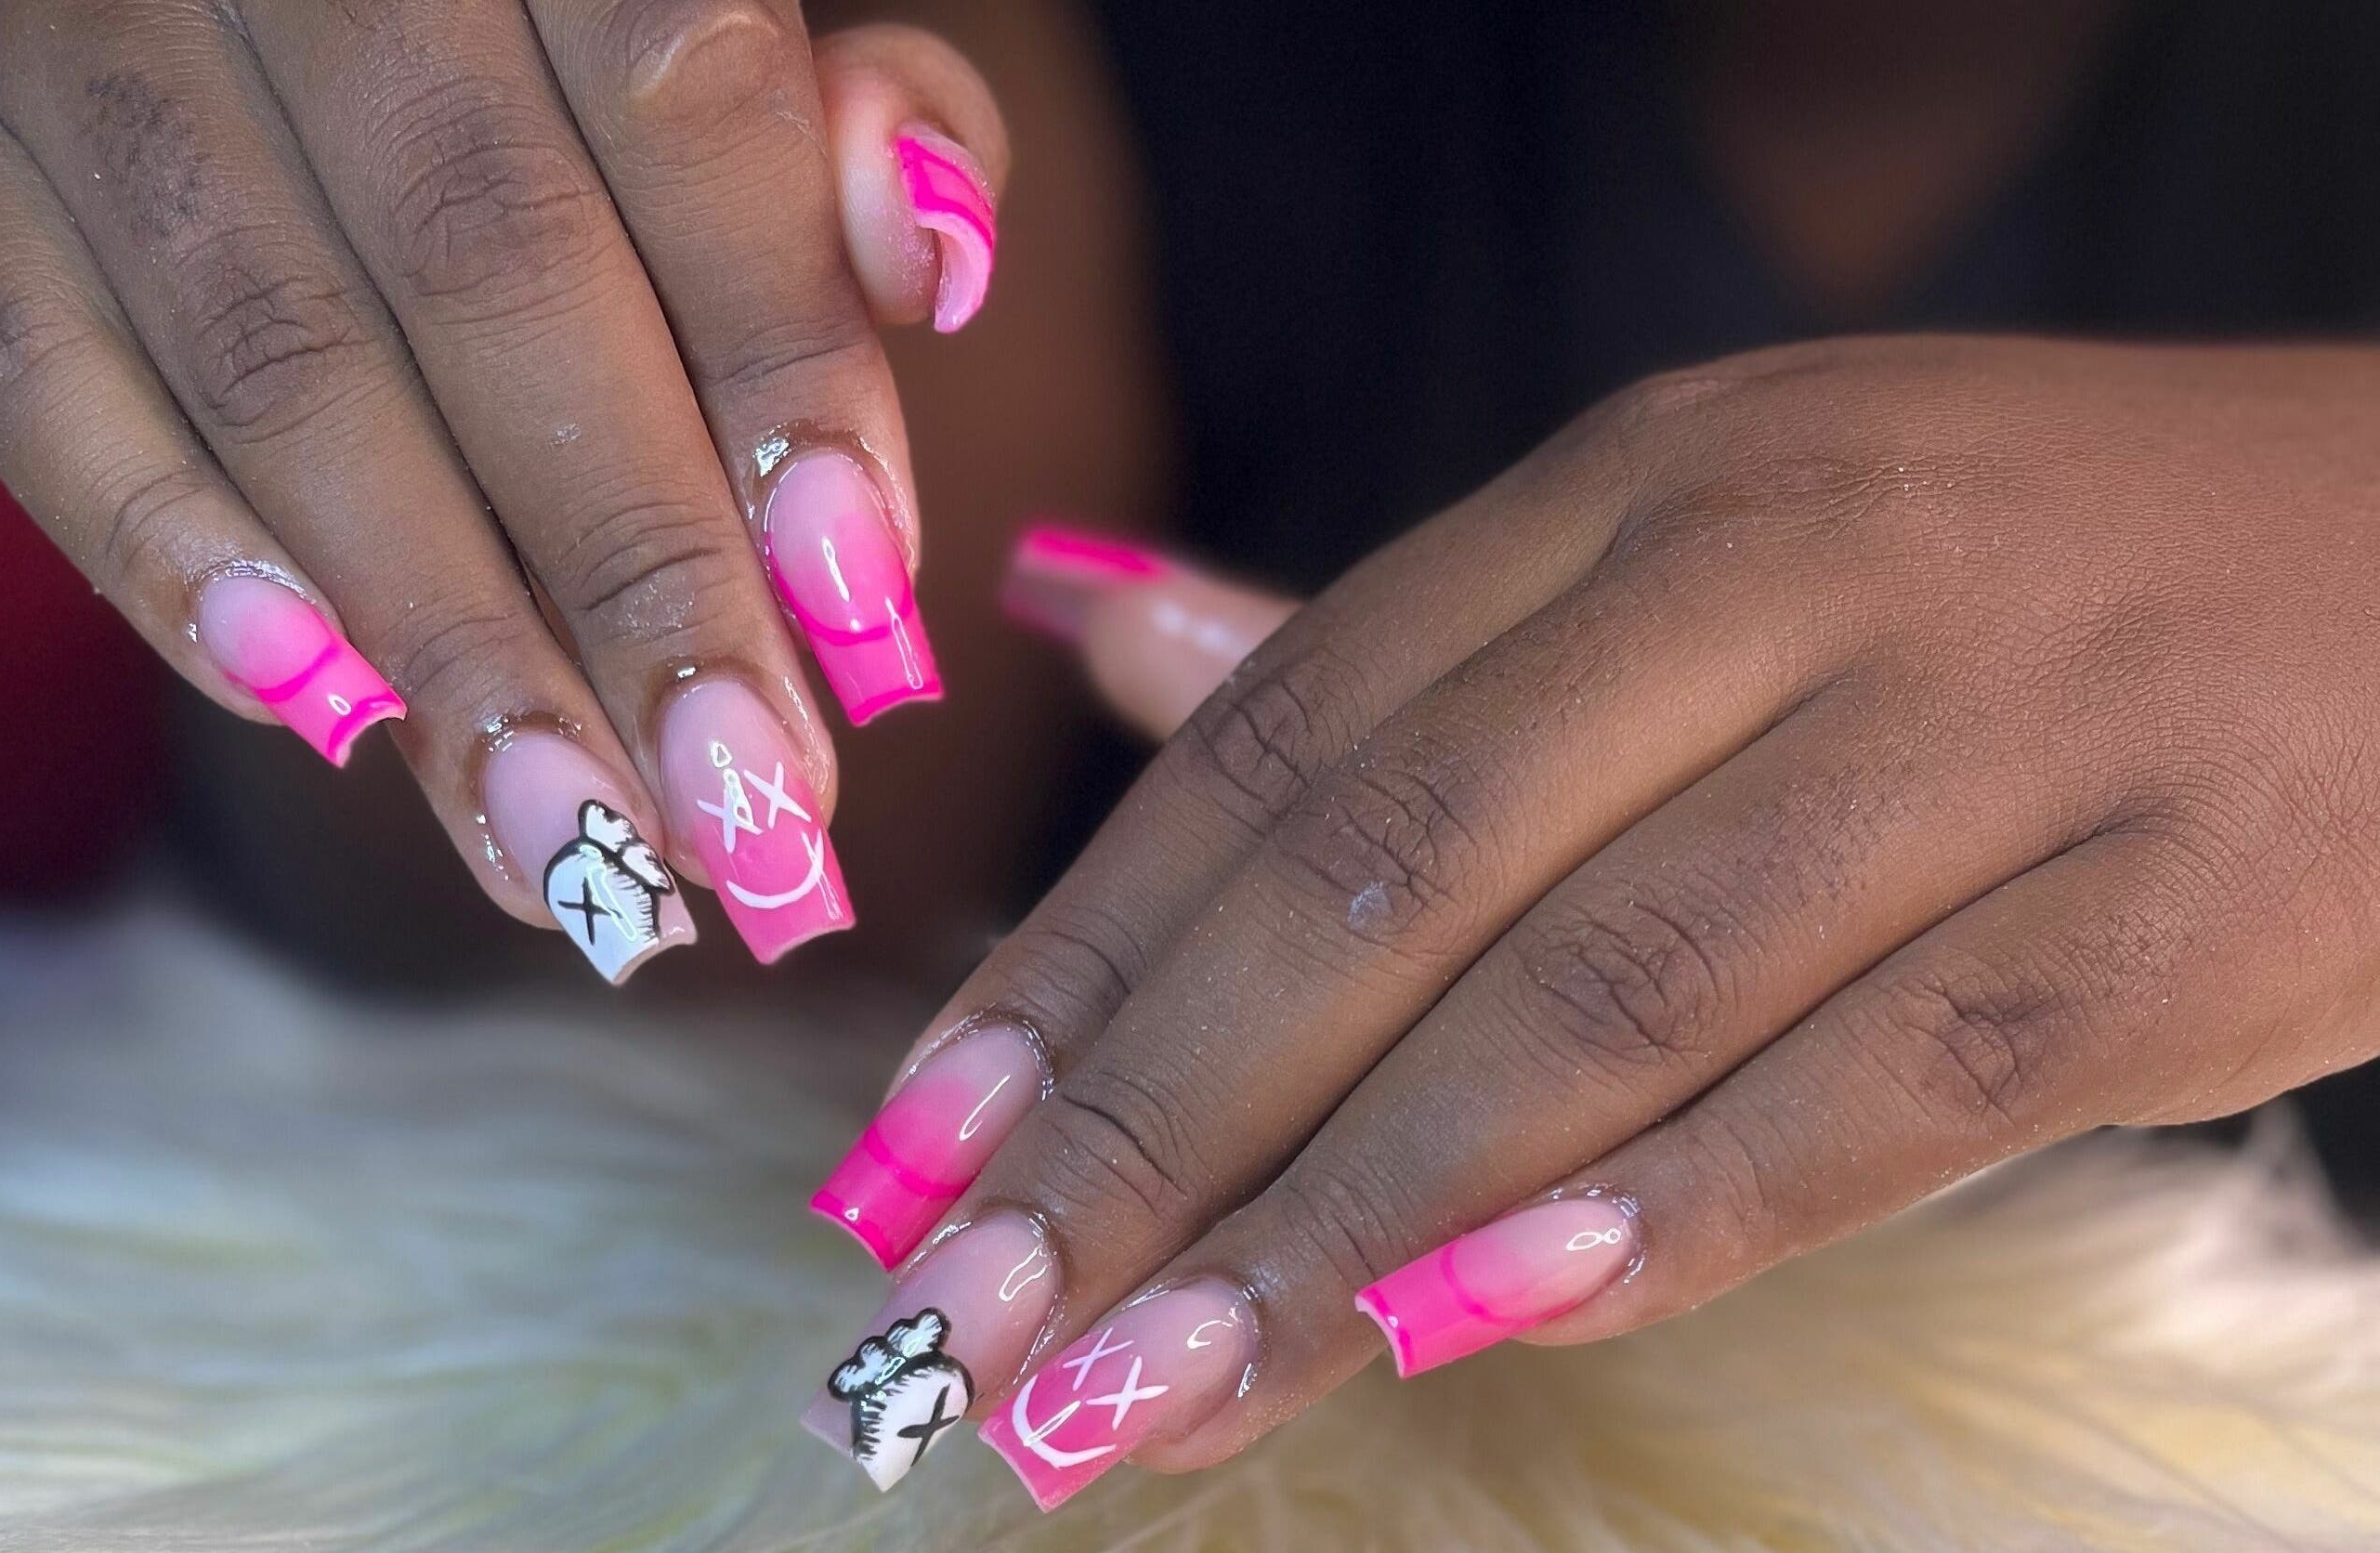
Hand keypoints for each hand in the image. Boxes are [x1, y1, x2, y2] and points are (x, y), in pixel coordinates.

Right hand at [0, 1, 1006, 980]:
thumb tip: (920, 263)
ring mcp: (97, 42)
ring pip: (285, 368)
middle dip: (631, 577)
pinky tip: (321, 722)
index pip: (686, 102)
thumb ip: (850, 131)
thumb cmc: (554, 57)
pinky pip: (35, 391)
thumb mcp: (731, 41)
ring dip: (443, 639)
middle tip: (741, 818)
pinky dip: (178, 567)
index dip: (782, 372)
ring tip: (574, 849)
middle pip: (489, 270)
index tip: (870, 625)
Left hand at [798, 338, 2379, 1505]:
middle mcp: (1782, 570)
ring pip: (1597, 998)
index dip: (1083, 962)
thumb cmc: (2018, 583)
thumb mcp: (1705, 548)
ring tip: (1146, 1389)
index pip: (1282, 744)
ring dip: (1339, 1218)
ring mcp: (1990, 724)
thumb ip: (1403, 643)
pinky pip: (1875, 1083)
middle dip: (1152, 1123)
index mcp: (1638, 487)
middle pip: (1389, 876)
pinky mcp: (2175, 896)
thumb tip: (1089, 632)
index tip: (916, 1157)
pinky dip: (1655, 1215)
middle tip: (970, 1323)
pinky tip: (1456, 1332)